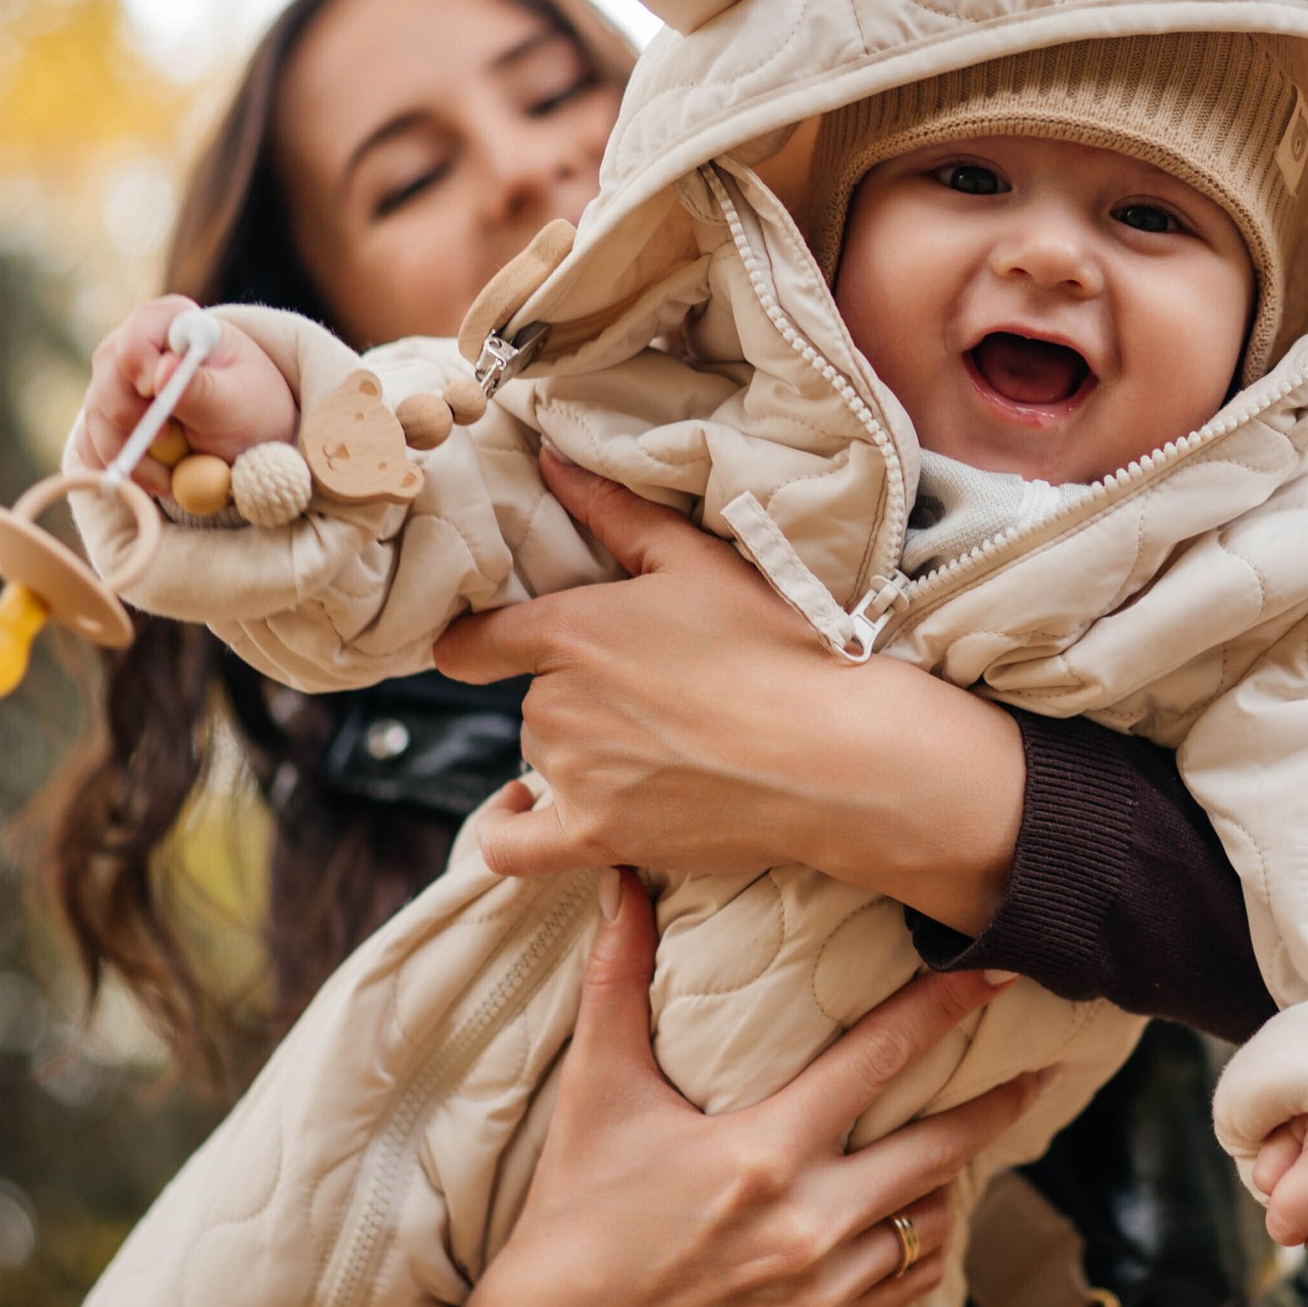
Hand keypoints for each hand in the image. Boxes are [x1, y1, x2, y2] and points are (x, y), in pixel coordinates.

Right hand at [76, 297, 296, 473]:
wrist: (247, 442)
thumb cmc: (250, 410)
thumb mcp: (238, 402)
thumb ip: (200, 389)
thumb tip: (163, 371)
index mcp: (175, 324)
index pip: (139, 333)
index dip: (141, 364)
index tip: (156, 395)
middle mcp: (136, 347)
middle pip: (108, 378)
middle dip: (135, 421)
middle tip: (170, 443)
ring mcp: (115, 383)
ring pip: (97, 419)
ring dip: (133, 456)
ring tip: (175, 475)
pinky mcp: (105, 419)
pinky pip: (94, 447)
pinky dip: (125, 470)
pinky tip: (160, 478)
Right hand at [434, 870, 1054, 1306]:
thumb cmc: (580, 1201)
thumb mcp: (598, 1088)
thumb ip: (618, 981)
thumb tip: (623, 882)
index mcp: (763, 1152)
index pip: (878, 1062)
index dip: (945, 1010)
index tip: (999, 975)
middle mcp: (808, 1221)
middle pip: (940, 1147)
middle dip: (1000, 1100)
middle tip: (1043, 1060)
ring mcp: (823, 1281)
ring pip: (936, 1218)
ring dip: (958, 1172)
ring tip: (979, 1128)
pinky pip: (915, 1278)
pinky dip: (931, 1237)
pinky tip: (931, 1204)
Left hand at [440, 457, 1028, 936]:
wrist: (833, 754)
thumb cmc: (774, 648)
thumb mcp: (696, 561)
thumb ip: (613, 512)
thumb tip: (549, 458)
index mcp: (569, 631)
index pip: (474, 643)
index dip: (477, 644)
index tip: (487, 647)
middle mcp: (554, 705)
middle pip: (533, 701)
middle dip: (579, 696)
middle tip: (661, 693)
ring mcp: (573, 776)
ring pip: (546, 759)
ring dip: (584, 753)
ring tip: (668, 743)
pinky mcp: (597, 837)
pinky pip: (512, 847)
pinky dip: (507, 828)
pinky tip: (521, 809)